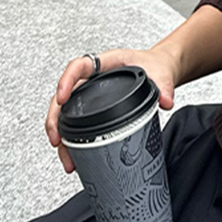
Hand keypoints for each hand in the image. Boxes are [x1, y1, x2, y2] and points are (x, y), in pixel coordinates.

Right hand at [45, 44, 178, 172]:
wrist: (160, 71)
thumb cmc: (154, 66)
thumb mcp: (161, 73)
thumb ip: (163, 86)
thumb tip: (165, 101)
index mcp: (105, 63)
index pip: (78, 66)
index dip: (66, 81)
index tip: (62, 97)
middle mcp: (93, 78)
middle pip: (64, 96)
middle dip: (55, 118)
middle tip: (57, 139)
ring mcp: (91, 94)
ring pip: (66, 113)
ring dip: (62, 135)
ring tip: (67, 157)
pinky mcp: (94, 108)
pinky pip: (77, 122)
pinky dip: (73, 139)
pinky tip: (74, 155)